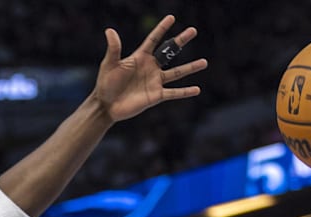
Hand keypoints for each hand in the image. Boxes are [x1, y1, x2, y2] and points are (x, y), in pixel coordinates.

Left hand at [93, 15, 208, 121]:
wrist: (106, 105)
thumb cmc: (106, 83)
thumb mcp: (109, 64)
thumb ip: (114, 48)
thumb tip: (109, 30)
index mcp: (140, 57)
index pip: (153, 39)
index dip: (162, 28)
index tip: (171, 18)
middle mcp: (150, 67)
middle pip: (169, 52)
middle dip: (181, 41)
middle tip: (193, 30)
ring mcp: (155, 81)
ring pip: (177, 72)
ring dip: (190, 68)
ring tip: (204, 62)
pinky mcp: (156, 96)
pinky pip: (174, 93)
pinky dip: (185, 92)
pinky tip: (197, 89)